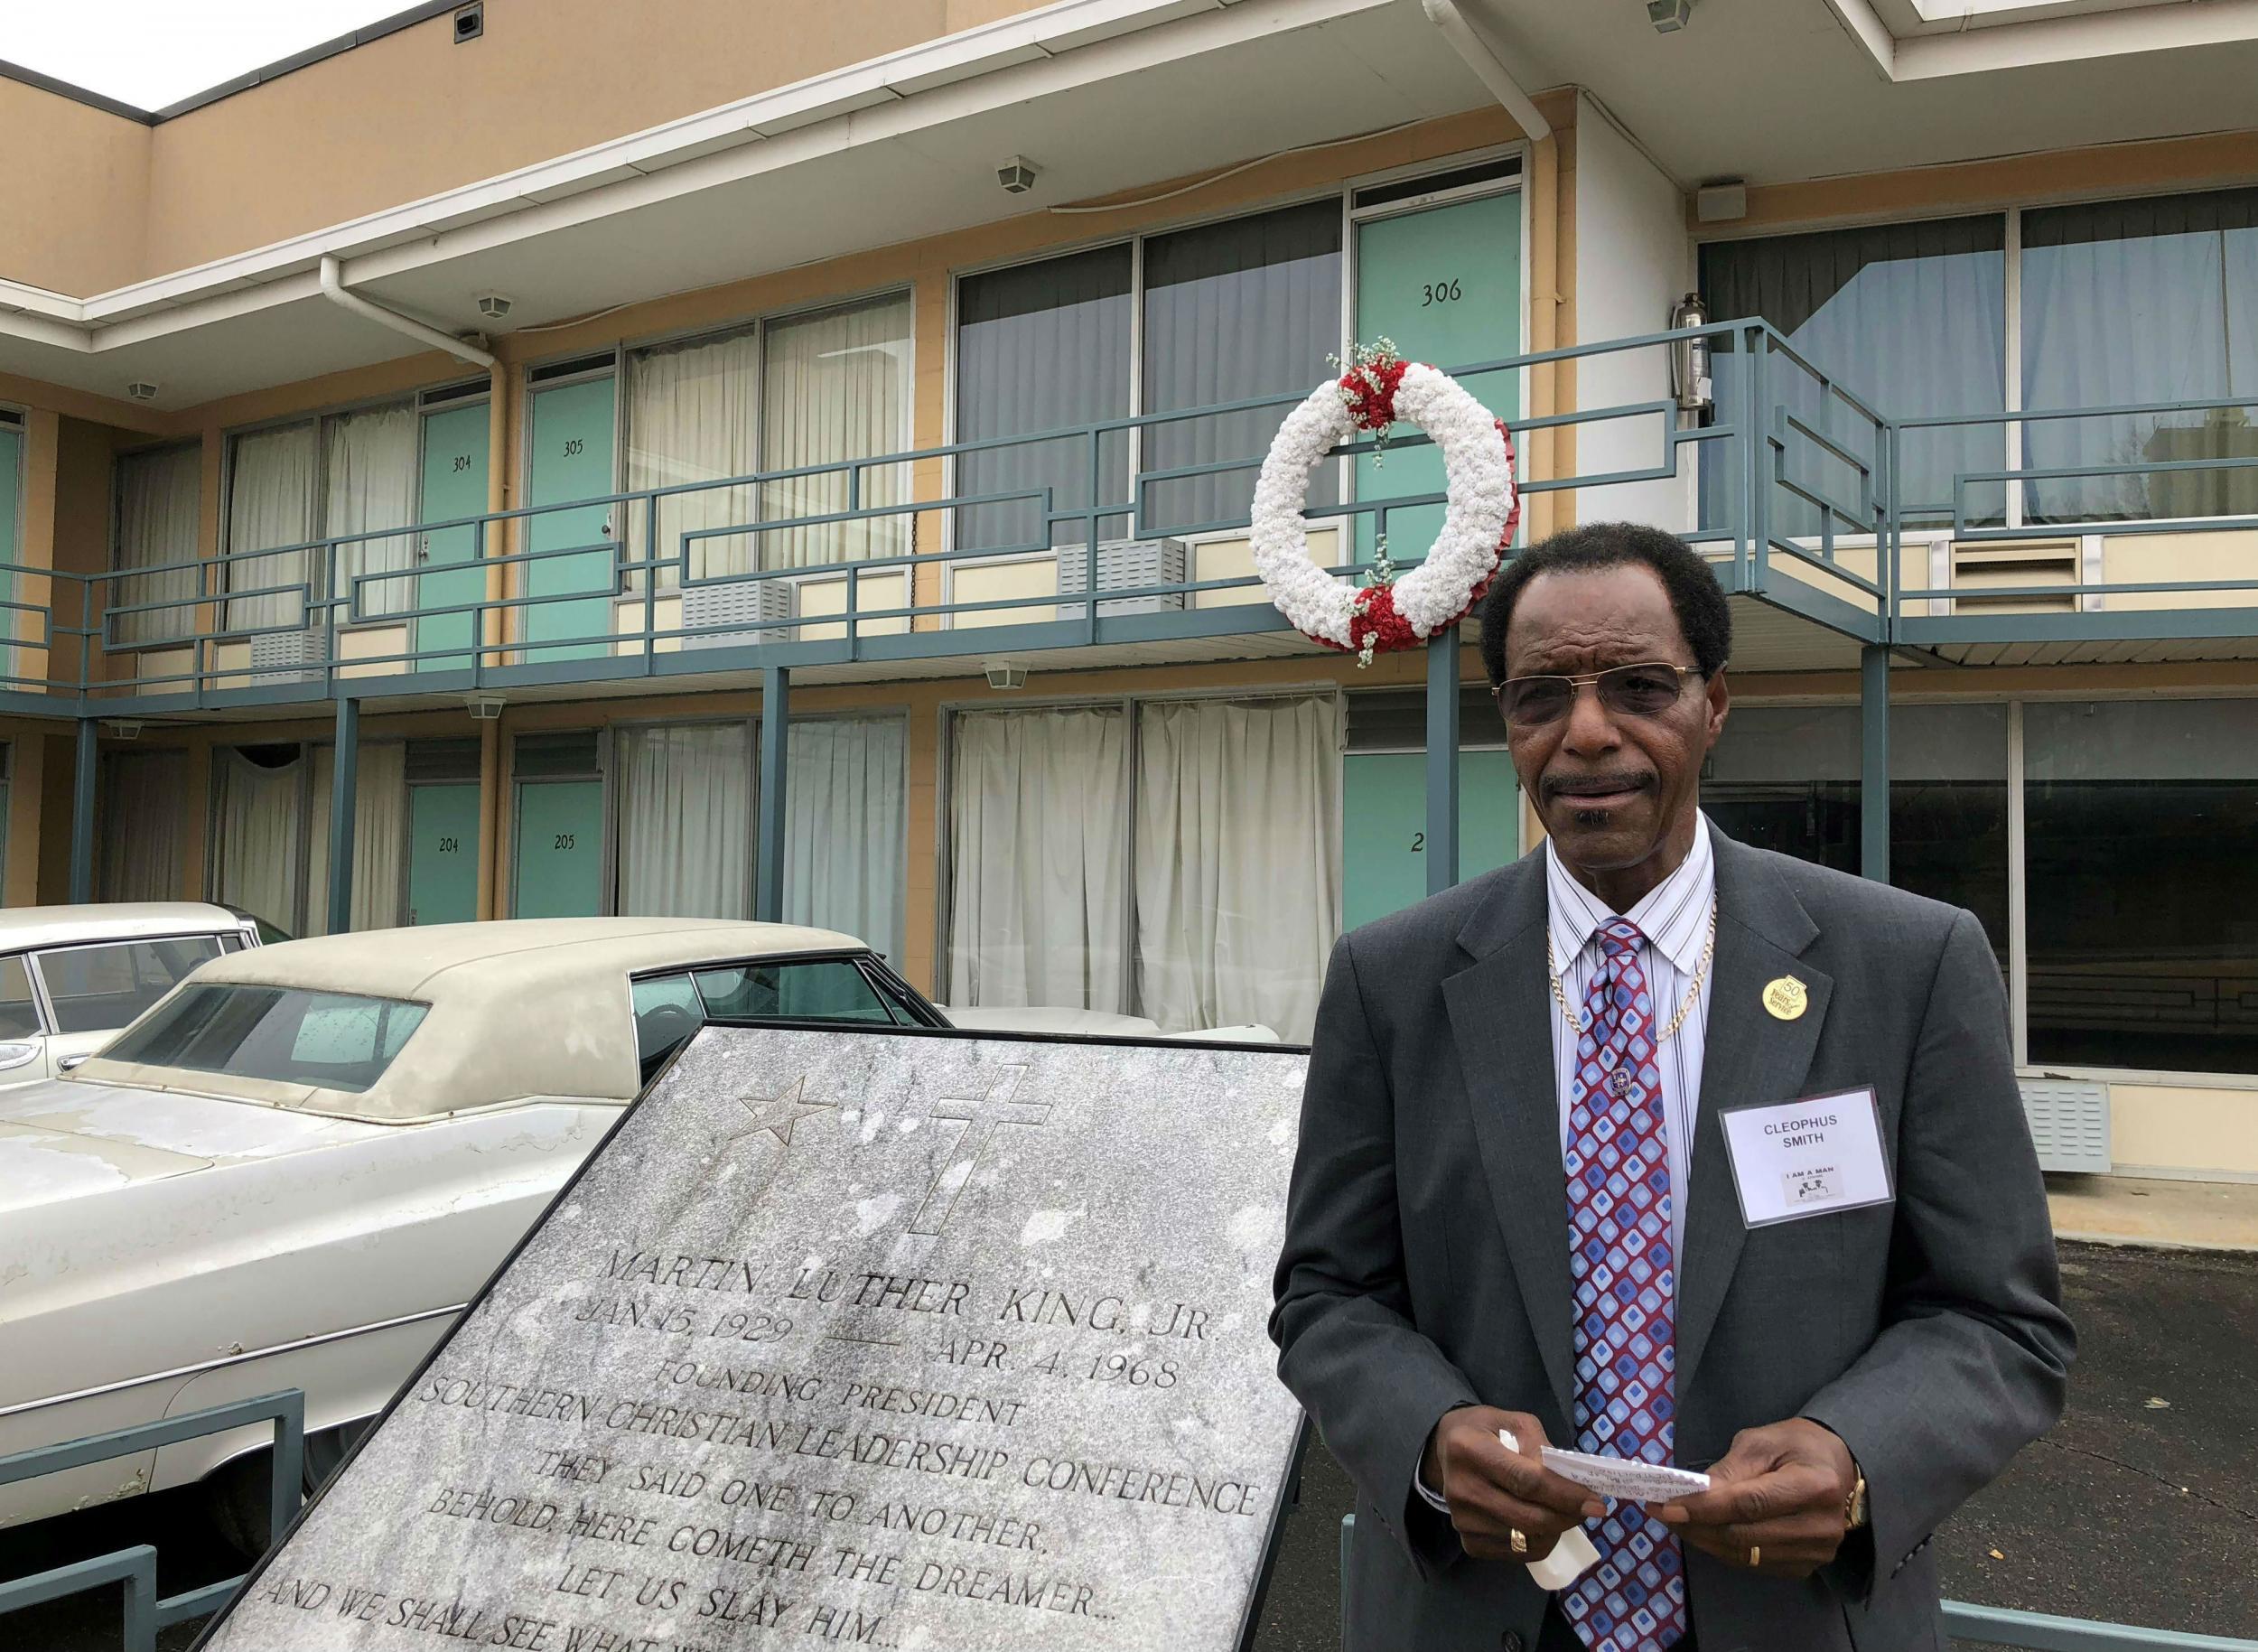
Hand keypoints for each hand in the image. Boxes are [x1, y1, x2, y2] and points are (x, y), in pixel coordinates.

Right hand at [1422, 1408, 1604, 1563]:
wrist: (1447, 1449)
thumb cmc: (1488, 1431)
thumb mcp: (1515, 1422)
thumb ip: (1542, 1448)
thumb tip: (1569, 1484)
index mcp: (1470, 1449)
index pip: (1527, 1481)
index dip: (1565, 1495)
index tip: (1596, 1503)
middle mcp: (1461, 1488)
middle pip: (1528, 1517)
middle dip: (1567, 1517)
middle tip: (1586, 1510)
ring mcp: (1462, 1520)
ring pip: (1526, 1540)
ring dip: (1555, 1531)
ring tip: (1560, 1513)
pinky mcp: (1468, 1543)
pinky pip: (1517, 1554)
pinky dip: (1539, 1543)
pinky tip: (1540, 1525)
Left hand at [1650, 1418, 1856, 1577]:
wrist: (1837, 1467)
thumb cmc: (1796, 1445)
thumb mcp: (1761, 1442)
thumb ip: (1729, 1470)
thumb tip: (1691, 1495)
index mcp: (1815, 1485)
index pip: (1750, 1504)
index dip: (1705, 1508)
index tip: (1667, 1506)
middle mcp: (1821, 1526)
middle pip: (1745, 1535)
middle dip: (1696, 1525)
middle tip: (1661, 1512)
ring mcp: (1817, 1552)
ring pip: (1746, 1555)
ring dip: (1704, 1540)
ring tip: (1676, 1521)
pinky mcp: (1807, 1567)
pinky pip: (1754, 1563)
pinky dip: (1723, 1549)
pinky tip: (1703, 1533)